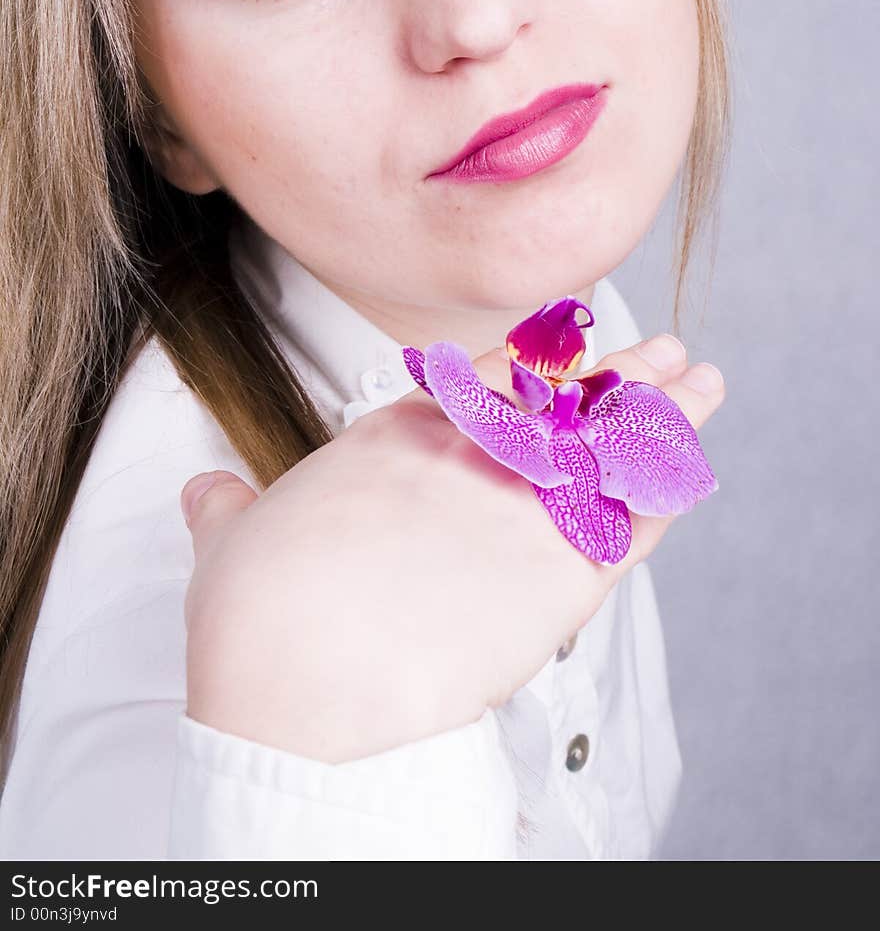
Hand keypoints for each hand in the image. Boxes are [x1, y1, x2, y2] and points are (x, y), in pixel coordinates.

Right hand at [180, 334, 723, 760]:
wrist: (301, 677)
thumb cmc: (261, 613)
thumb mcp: (232, 542)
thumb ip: (229, 509)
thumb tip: (207, 493)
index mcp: (395, 440)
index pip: (481, 382)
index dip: (532, 364)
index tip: (566, 351)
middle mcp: (466, 457)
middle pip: (562, 400)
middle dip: (616, 373)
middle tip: (661, 352)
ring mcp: (521, 507)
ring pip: (610, 444)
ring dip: (663, 411)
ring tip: (700, 383)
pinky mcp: (563, 573)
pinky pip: (633, 518)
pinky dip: (666, 488)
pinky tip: (692, 467)